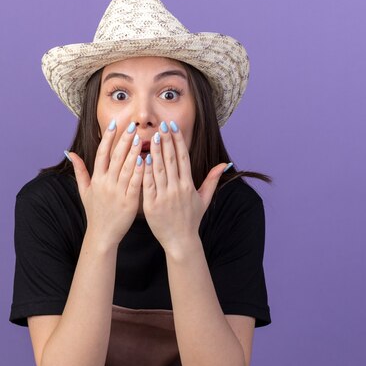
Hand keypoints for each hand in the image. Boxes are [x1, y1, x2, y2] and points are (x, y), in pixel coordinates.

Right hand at [67, 120, 144, 246]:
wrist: (102, 235)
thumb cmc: (95, 212)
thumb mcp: (84, 191)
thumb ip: (79, 170)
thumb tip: (70, 152)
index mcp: (96, 179)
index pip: (101, 153)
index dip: (107, 138)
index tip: (114, 123)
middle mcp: (105, 184)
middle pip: (115, 157)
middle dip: (124, 140)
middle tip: (132, 126)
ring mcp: (117, 193)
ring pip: (126, 168)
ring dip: (133, 152)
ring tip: (140, 138)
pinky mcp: (129, 202)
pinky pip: (135, 183)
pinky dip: (139, 171)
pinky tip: (145, 160)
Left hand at [142, 121, 229, 251]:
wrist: (180, 241)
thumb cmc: (191, 219)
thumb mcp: (204, 199)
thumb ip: (212, 180)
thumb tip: (224, 165)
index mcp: (188, 185)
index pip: (183, 157)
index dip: (178, 140)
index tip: (173, 126)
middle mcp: (177, 189)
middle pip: (171, 160)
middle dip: (166, 141)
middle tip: (160, 125)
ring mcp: (164, 197)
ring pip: (159, 170)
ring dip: (155, 152)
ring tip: (151, 136)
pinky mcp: (152, 205)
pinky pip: (148, 185)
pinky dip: (145, 172)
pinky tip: (141, 158)